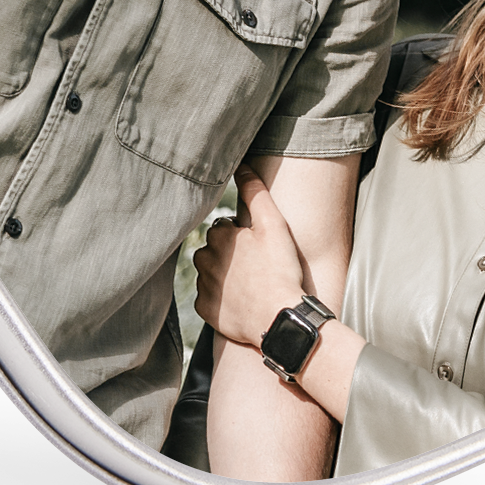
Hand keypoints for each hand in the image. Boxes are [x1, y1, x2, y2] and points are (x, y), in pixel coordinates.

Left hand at [192, 164, 314, 348]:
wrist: (280, 317)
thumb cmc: (281, 269)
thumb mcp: (274, 224)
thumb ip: (255, 191)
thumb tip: (241, 166)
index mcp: (218, 235)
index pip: (223, 227)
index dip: (241, 235)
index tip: (257, 247)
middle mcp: (204, 258)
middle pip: (213, 249)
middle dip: (228, 254)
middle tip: (254, 265)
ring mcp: (203, 286)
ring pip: (209, 273)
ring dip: (222, 275)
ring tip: (248, 283)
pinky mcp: (205, 310)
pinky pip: (208, 299)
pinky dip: (220, 299)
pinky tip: (240, 300)